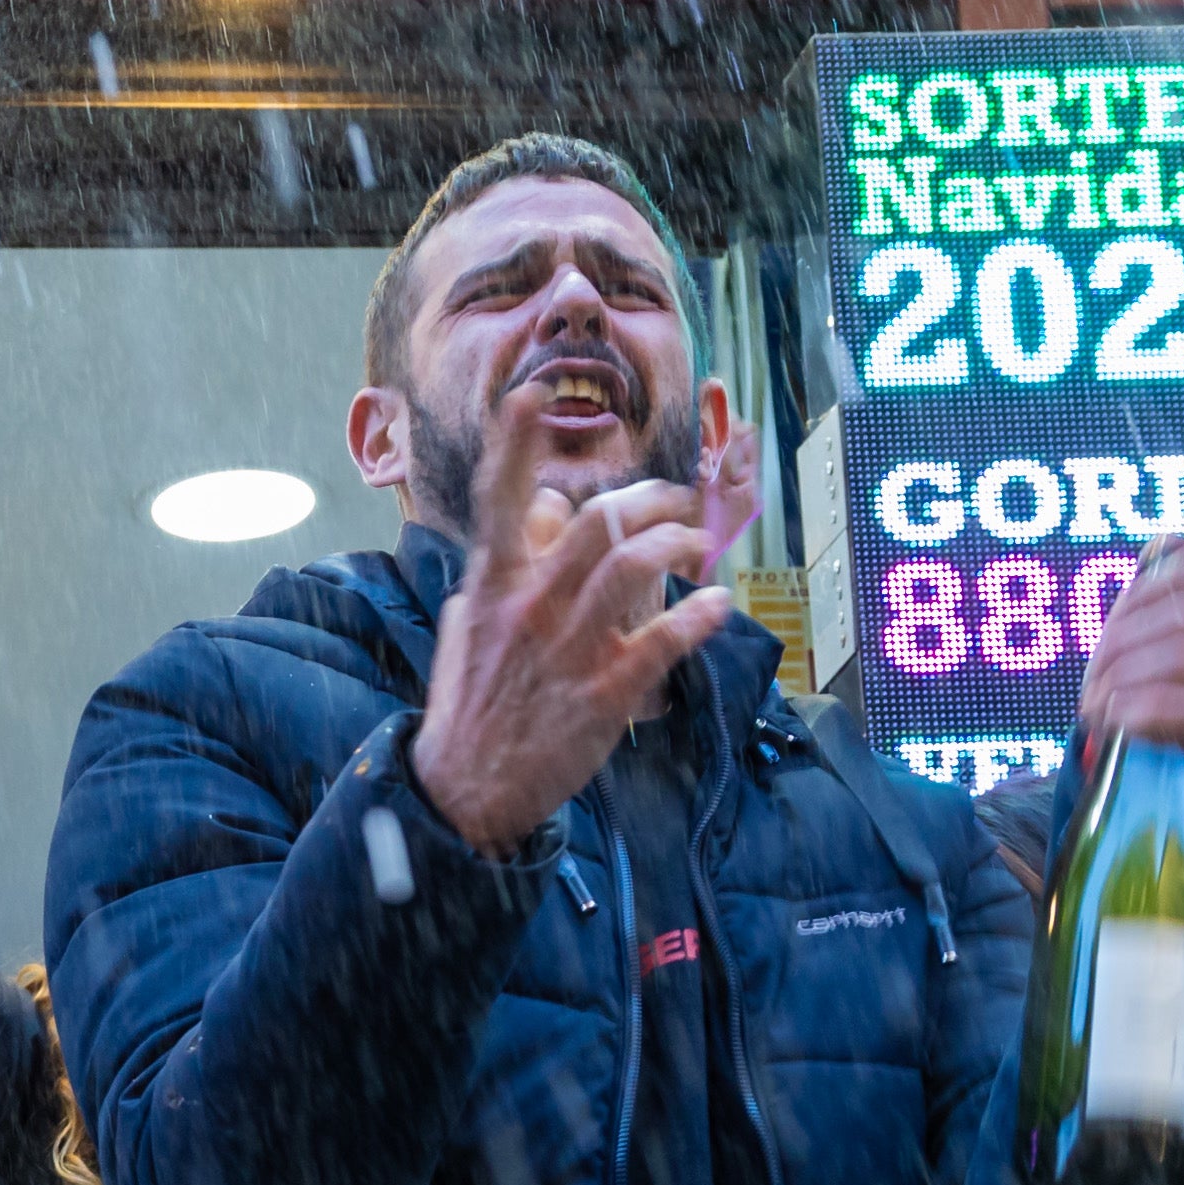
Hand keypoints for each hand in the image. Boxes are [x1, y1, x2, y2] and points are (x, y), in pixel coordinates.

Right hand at [404, 443, 751, 853]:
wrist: (466, 788)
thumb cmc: (471, 701)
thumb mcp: (471, 621)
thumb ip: (508, 563)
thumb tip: (545, 507)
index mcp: (493, 584)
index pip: (500, 498)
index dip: (515, 443)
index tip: (532, 396)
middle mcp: (531, 606)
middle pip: (598, 521)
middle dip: (650, 499)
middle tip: (679, 501)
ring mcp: (570, 649)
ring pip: (633, 567)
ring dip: (678, 544)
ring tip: (698, 544)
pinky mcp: (606, 692)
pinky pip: (665, 639)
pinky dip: (700, 616)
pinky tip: (717, 605)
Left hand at [1076, 539, 1183, 807]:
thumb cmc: (1168, 697)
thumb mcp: (1156, 638)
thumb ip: (1161, 587)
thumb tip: (1165, 541)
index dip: (1141, 593)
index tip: (1110, 632)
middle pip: (1183, 612)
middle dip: (1122, 647)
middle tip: (1091, 682)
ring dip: (1126, 680)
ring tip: (1096, 706)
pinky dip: (1147, 709)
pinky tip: (1119, 721)